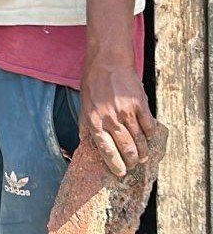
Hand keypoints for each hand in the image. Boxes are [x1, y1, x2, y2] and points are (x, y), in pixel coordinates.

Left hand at [79, 57, 154, 176]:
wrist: (107, 61)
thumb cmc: (93, 82)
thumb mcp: (83, 103)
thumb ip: (84, 123)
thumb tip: (83, 142)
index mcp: (93, 120)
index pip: (105, 149)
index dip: (114, 163)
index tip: (120, 172)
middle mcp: (109, 118)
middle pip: (125, 147)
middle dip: (131, 160)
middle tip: (134, 166)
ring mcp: (126, 111)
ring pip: (139, 139)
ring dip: (143, 152)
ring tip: (144, 158)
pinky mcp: (140, 104)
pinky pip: (148, 126)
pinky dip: (150, 134)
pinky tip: (149, 138)